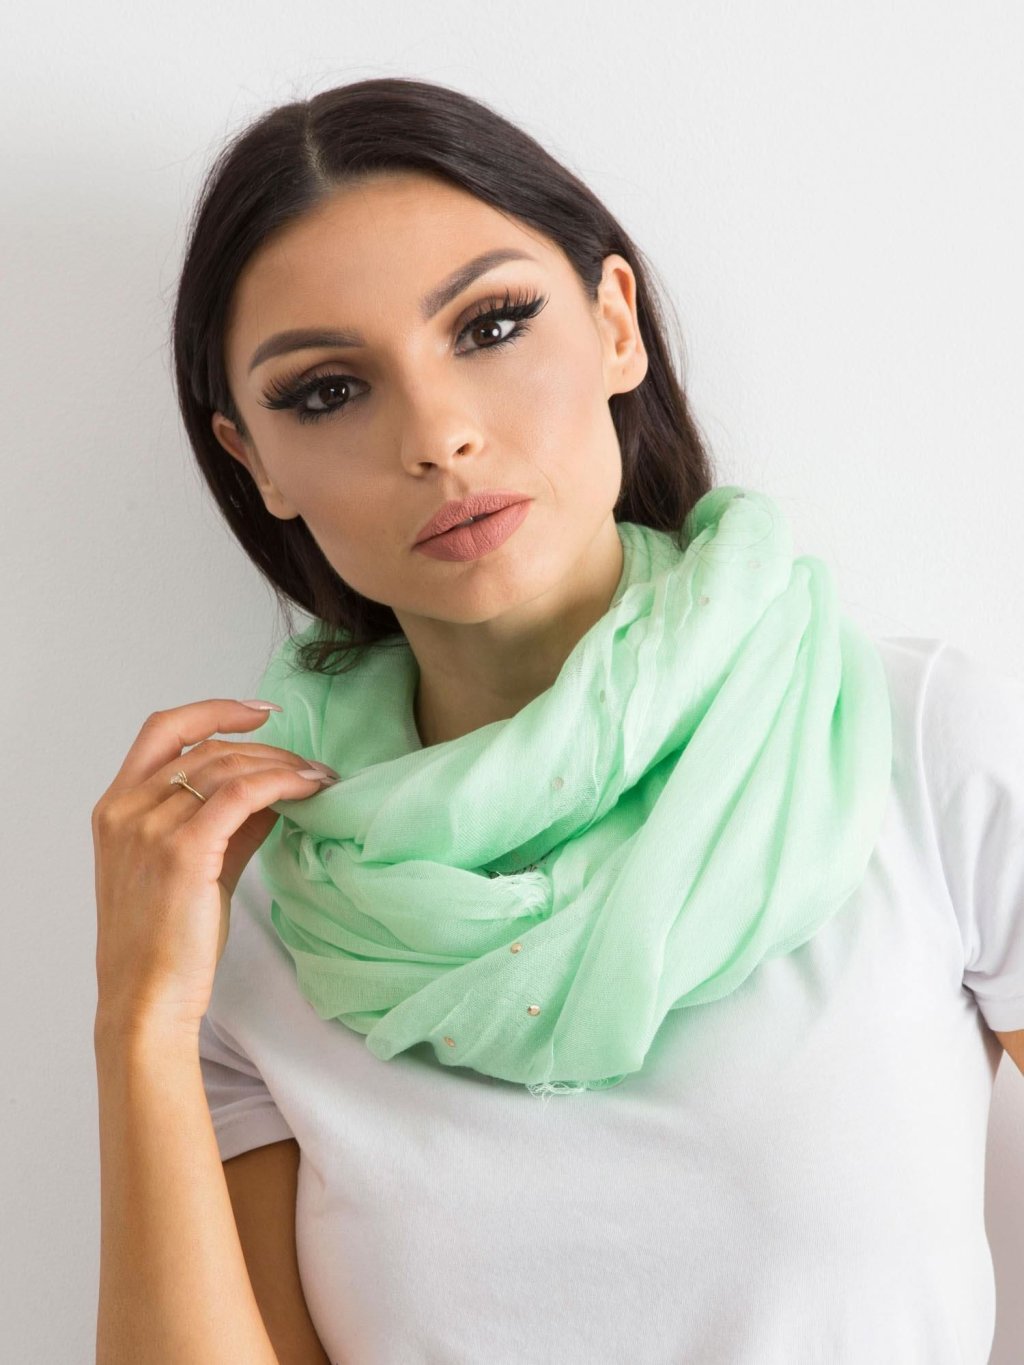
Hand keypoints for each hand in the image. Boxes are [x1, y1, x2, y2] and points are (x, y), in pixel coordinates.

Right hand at [91, 700, 337, 1038]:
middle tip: (310, 765)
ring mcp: (151, 828)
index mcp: (116, 808)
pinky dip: (281, 782)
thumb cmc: (165, 942)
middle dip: (267, 750)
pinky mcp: (185, 850)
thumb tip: (274, 793)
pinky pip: (242, 794)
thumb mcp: (192, 868)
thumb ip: (226, 825)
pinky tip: (309, 788)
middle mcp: (127, 810)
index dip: (214, 711)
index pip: (162, 730)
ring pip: (228, 767)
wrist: (146, 999)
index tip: (260, 713)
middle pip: (208, 749)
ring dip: (282, 765)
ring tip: (319, 777)